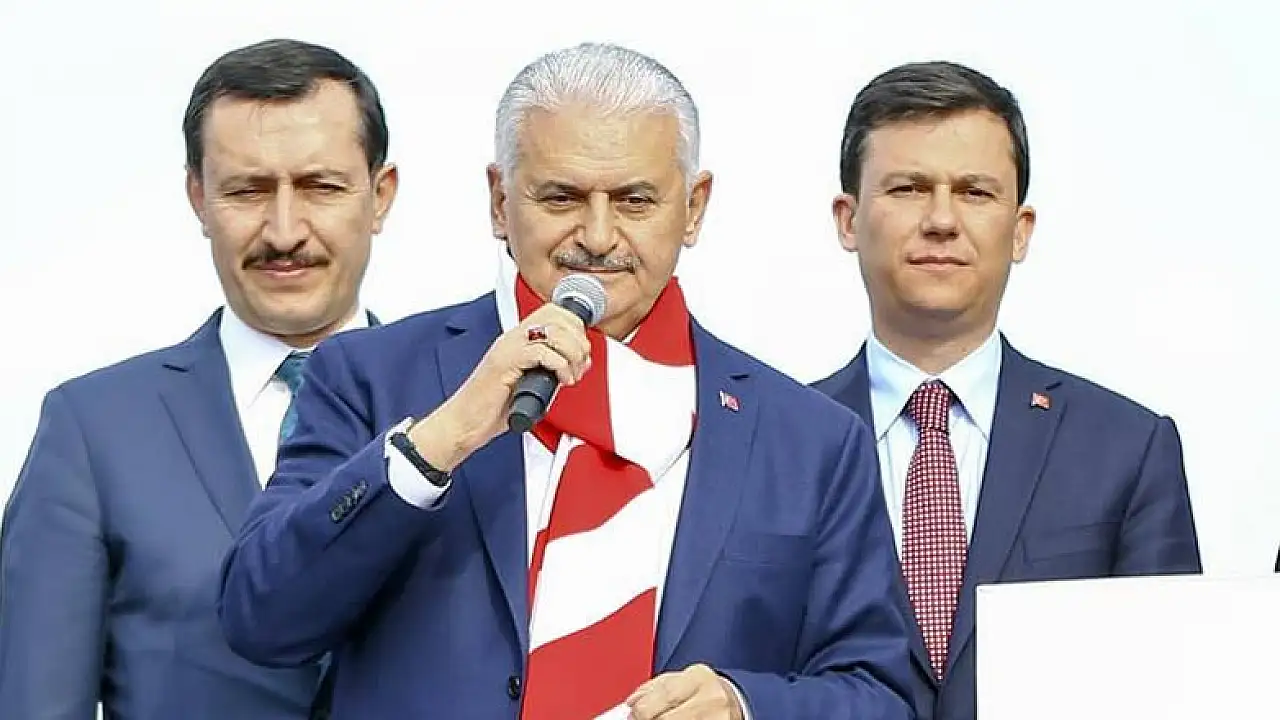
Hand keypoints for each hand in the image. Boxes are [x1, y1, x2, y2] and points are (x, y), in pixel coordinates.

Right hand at [409, 303, 590, 469]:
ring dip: (573, 354)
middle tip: (581, 364)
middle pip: (557, 317)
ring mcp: (507, 349)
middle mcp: (512, 338)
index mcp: (517, 339)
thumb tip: (573, 367)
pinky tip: (561, 380)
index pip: (553, 312)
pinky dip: (560, 366)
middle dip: (579, 340)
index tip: (582, 352)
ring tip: (572, 374)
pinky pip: (540, 352)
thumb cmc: (490, 408)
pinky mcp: (504, 364)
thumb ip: (547, 371)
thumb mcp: (528, 383)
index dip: (575, 327)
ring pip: (553, 332)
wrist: (463, 424)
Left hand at [625, 664, 744, 719]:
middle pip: (668, 718)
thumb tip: (630, 704)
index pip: (665, 695)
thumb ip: (653, 689)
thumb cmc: (703, 691)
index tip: (632, 714)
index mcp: (699, 677)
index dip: (641, 710)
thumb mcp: (680, 680)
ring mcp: (719, 719)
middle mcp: (712, 699)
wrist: (735, 702)